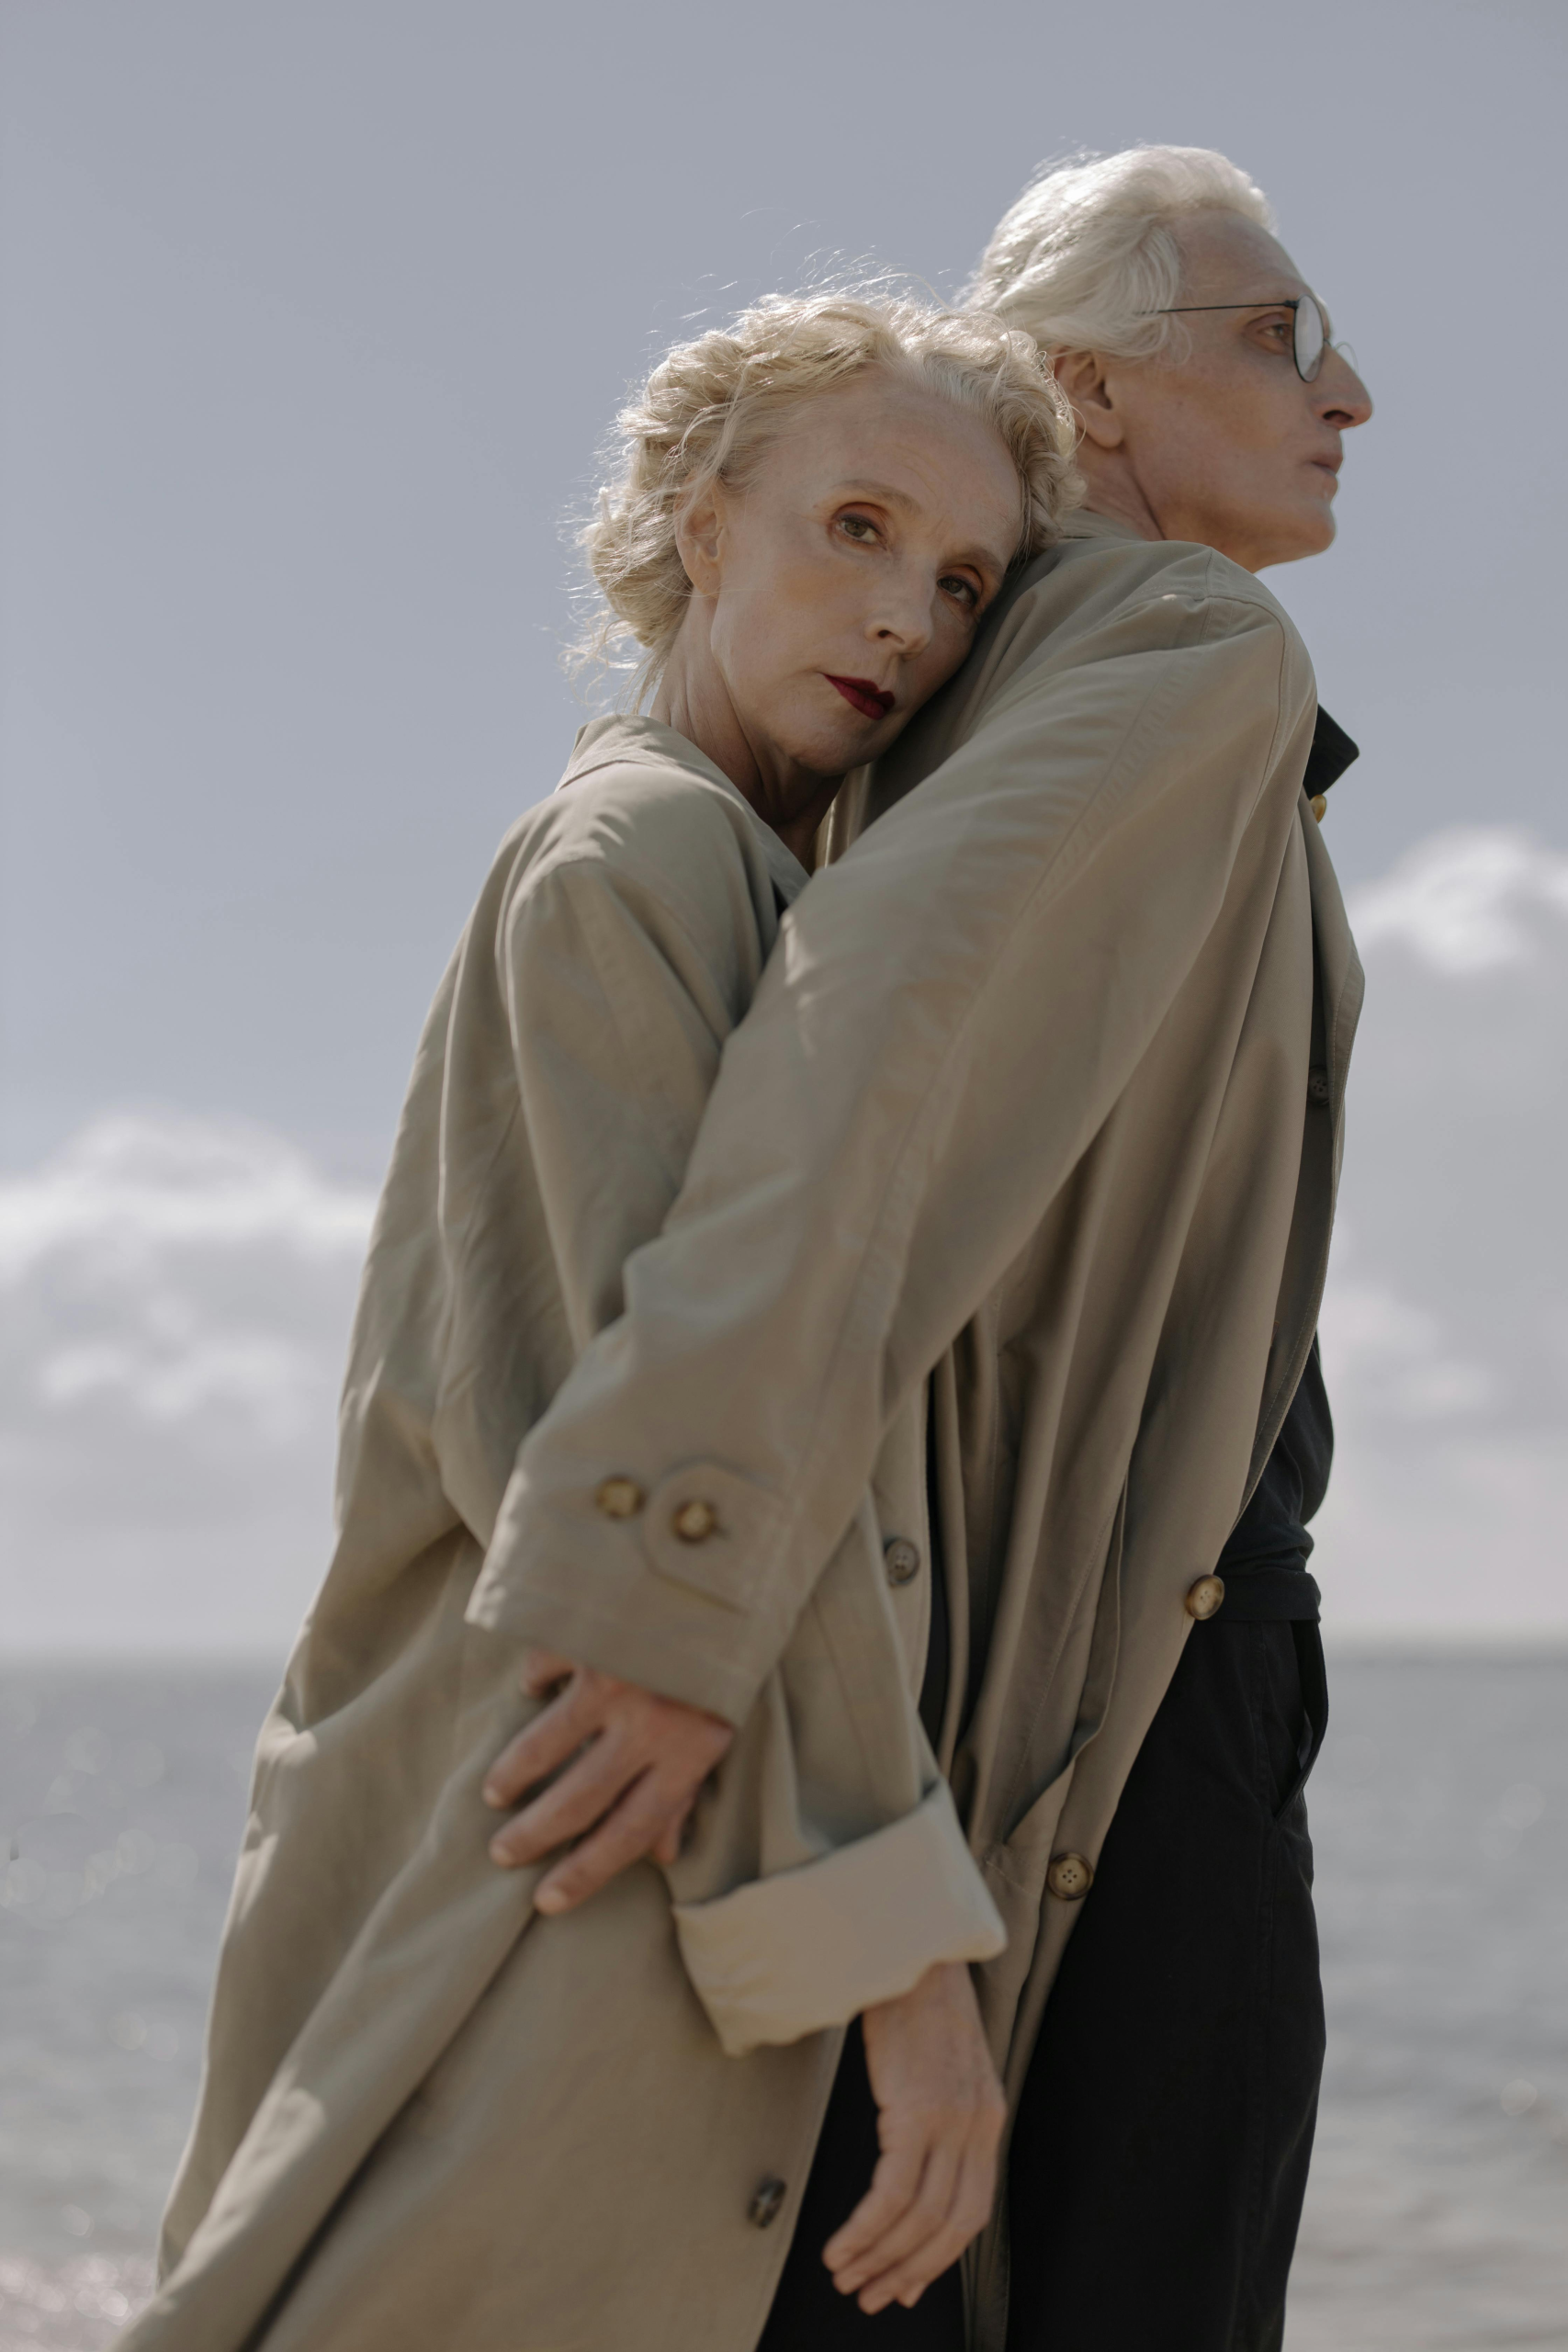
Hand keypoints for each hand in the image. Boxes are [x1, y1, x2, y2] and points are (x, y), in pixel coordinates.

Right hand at [482, 1649, 732, 1913]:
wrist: (729, 1555)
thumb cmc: (729, 1651)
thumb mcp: (723, 1721)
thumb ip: (688, 1788)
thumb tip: (664, 1856)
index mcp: (690, 1750)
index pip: (631, 1832)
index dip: (588, 1872)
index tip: (549, 1900)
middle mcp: (649, 1722)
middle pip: (578, 1799)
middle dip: (534, 1835)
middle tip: (504, 1854)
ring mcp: (615, 1677)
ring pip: (546, 1744)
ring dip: (515, 1773)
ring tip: (496, 1793)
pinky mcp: (587, 1633)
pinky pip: (544, 1669)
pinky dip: (534, 1682)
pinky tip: (531, 1689)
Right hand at [824, 1962, 1005, 2314]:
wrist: (906, 1946)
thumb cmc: (913, 1998)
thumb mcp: (942, 2061)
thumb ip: (940, 2112)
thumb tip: (910, 2161)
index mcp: (988, 2116)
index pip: (972, 2212)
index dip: (938, 2258)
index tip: (904, 2284)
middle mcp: (978, 2124)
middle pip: (949, 2226)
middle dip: (907, 2270)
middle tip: (870, 2296)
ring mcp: (951, 2119)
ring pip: (919, 2218)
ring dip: (878, 2257)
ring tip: (844, 2276)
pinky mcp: (917, 2110)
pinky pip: (891, 2193)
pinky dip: (865, 2229)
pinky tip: (841, 2246)